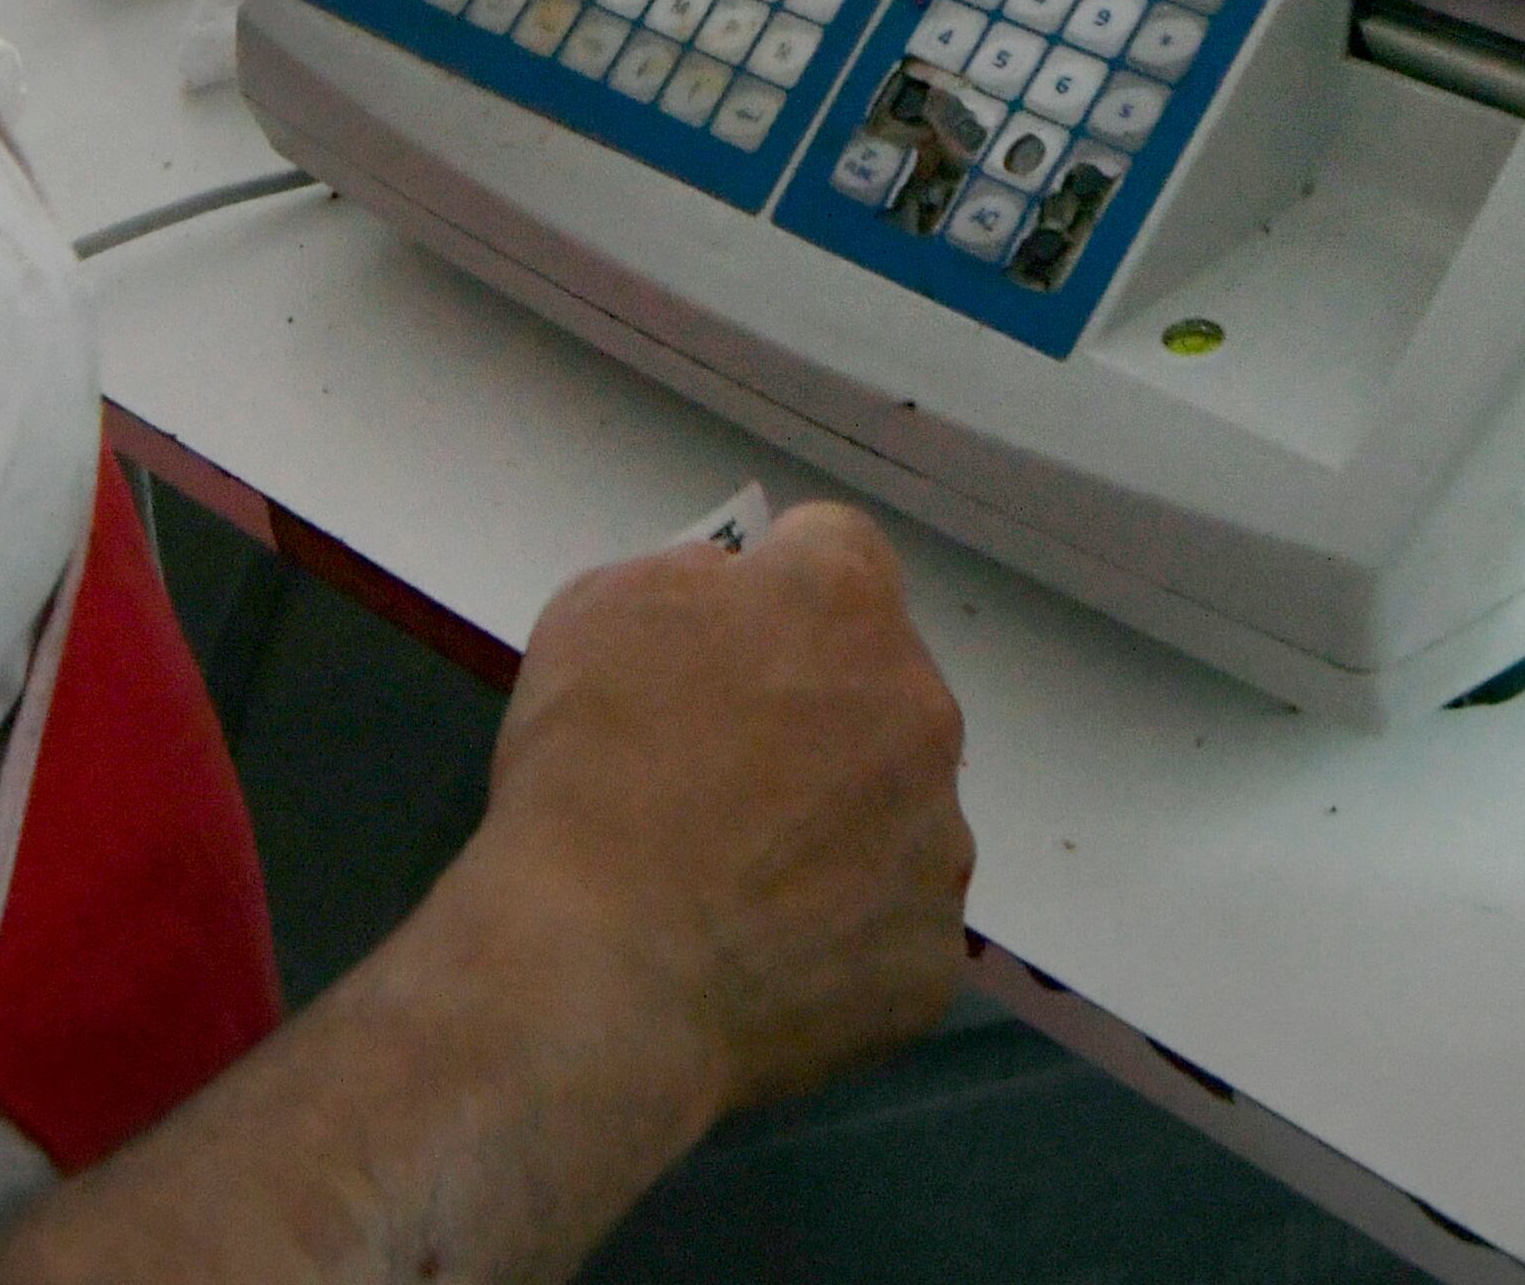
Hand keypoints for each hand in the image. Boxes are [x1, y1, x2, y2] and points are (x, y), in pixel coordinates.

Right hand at [455, 504, 971, 1119]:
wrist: (603, 976)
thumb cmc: (585, 776)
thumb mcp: (596, 616)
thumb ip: (687, 581)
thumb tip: (735, 599)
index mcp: (840, 604)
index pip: (837, 549)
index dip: (776, 589)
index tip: (725, 642)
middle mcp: (920, 708)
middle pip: (881, 684)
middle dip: (817, 713)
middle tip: (719, 777)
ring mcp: (939, 841)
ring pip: (898, 809)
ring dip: (838, 825)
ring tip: (734, 886)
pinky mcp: (931, 954)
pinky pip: (890, 924)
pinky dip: (838, 934)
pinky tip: (759, 959)